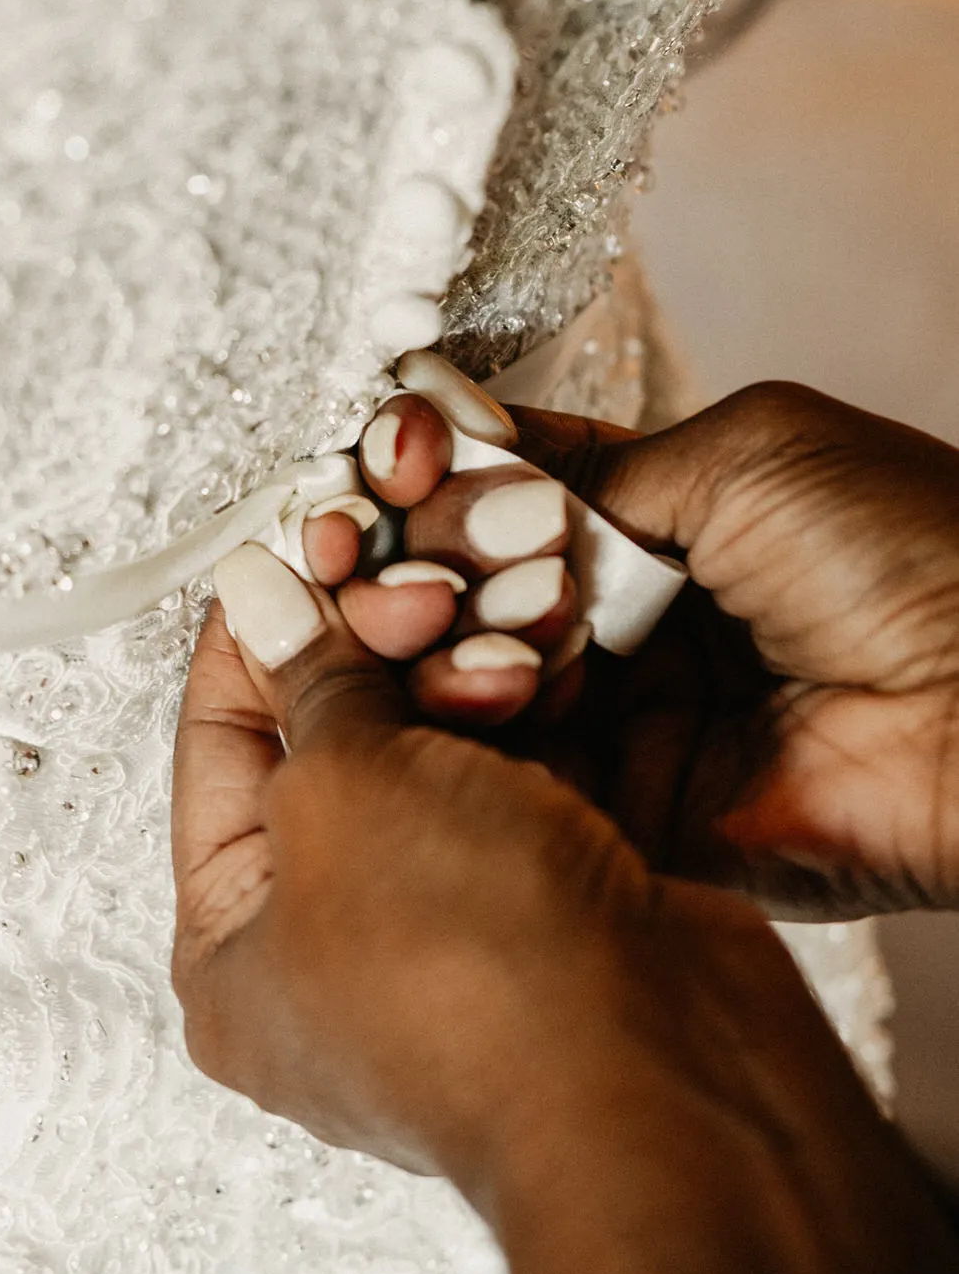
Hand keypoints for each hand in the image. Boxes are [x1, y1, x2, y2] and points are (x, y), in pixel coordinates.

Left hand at [172, 549, 958, 1273]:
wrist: (665, 1079)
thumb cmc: (473, 976)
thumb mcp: (346, 789)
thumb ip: (309, 681)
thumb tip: (261, 596)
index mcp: (233, 955)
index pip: (217, 743)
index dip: (256, 631)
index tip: (296, 543)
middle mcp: (332, 953)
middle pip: (330, 746)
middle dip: (376, 648)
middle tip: (415, 582)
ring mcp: (449, 935)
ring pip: (436, 756)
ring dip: (464, 673)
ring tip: (499, 625)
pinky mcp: (551, 913)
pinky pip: (520, 783)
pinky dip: (532, 718)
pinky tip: (550, 656)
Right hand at [411, 382, 958, 917]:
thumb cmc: (912, 546)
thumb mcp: (744, 454)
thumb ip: (590, 472)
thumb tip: (463, 465)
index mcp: (657, 518)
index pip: (504, 496)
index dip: (432, 476)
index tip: (380, 461)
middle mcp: (629, 619)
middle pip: (471, 593)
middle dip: (413, 565)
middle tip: (368, 549)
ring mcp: (630, 721)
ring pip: (477, 687)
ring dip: (431, 647)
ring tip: (414, 615)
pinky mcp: (640, 820)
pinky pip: (526, 785)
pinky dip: (475, 741)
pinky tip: (454, 690)